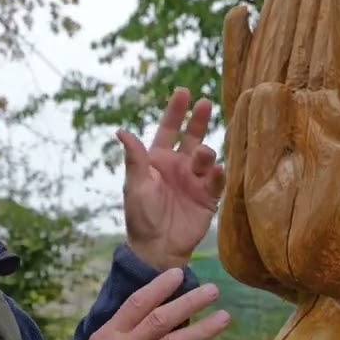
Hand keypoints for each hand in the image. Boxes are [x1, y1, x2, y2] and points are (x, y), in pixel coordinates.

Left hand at [118, 88, 226, 270]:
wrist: (157, 247)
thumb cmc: (141, 216)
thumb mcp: (135, 185)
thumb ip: (134, 159)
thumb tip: (121, 131)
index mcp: (158, 160)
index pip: (168, 130)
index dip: (175, 111)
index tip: (183, 92)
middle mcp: (179, 166)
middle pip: (192, 137)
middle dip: (199, 120)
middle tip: (205, 103)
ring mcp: (195, 180)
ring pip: (206, 157)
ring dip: (206, 152)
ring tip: (202, 154)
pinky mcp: (208, 197)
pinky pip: (216, 181)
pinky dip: (218, 174)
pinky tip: (217, 170)